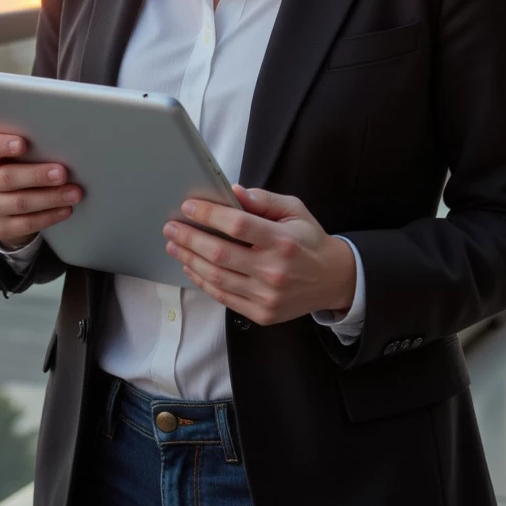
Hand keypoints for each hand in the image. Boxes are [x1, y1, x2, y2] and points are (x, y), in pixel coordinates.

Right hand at [0, 132, 82, 247]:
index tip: (23, 144)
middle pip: (7, 177)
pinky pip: (27, 223)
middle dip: (37, 175)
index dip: (2, 145)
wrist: (7, 204)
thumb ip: (29, 147)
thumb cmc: (17, 167)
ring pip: (20, 203)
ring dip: (51, 197)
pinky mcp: (1, 227)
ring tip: (74, 193)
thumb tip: (61, 143)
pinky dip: (49, 216)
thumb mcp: (14, 155)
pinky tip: (66, 209)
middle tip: (62, 173)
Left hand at [161, 184, 356, 326]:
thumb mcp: (295, 211)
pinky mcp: (262, 313)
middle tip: (171, 228)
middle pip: (219, 254)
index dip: (209, 215)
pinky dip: (202, 281)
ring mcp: (267, 296)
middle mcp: (274, 270)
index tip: (189, 207)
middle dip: (189, 238)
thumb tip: (233, 191)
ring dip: (189, 260)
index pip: (238, 225)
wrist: (333, 280)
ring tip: (174, 246)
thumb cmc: (309, 242)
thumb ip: (264, 200)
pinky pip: (223, 297)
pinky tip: (191, 266)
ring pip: (216, 278)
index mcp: (283, 241)